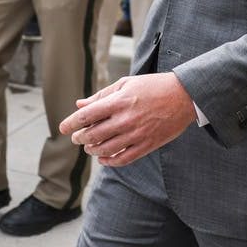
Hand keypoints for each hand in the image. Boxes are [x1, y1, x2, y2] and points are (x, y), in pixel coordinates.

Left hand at [60, 71, 196, 165]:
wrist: (184, 96)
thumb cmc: (152, 86)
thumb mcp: (125, 84)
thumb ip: (101, 96)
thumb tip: (79, 105)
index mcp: (118, 101)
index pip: (86, 116)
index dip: (71, 123)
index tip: (62, 128)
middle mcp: (125, 119)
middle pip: (93, 135)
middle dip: (80, 138)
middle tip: (76, 138)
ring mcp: (137, 134)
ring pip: (106, 149)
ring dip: (92, 150)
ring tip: (89, 147)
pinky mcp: (147, 145)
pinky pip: (123, 159)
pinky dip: (110, 161)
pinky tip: (103, 158)